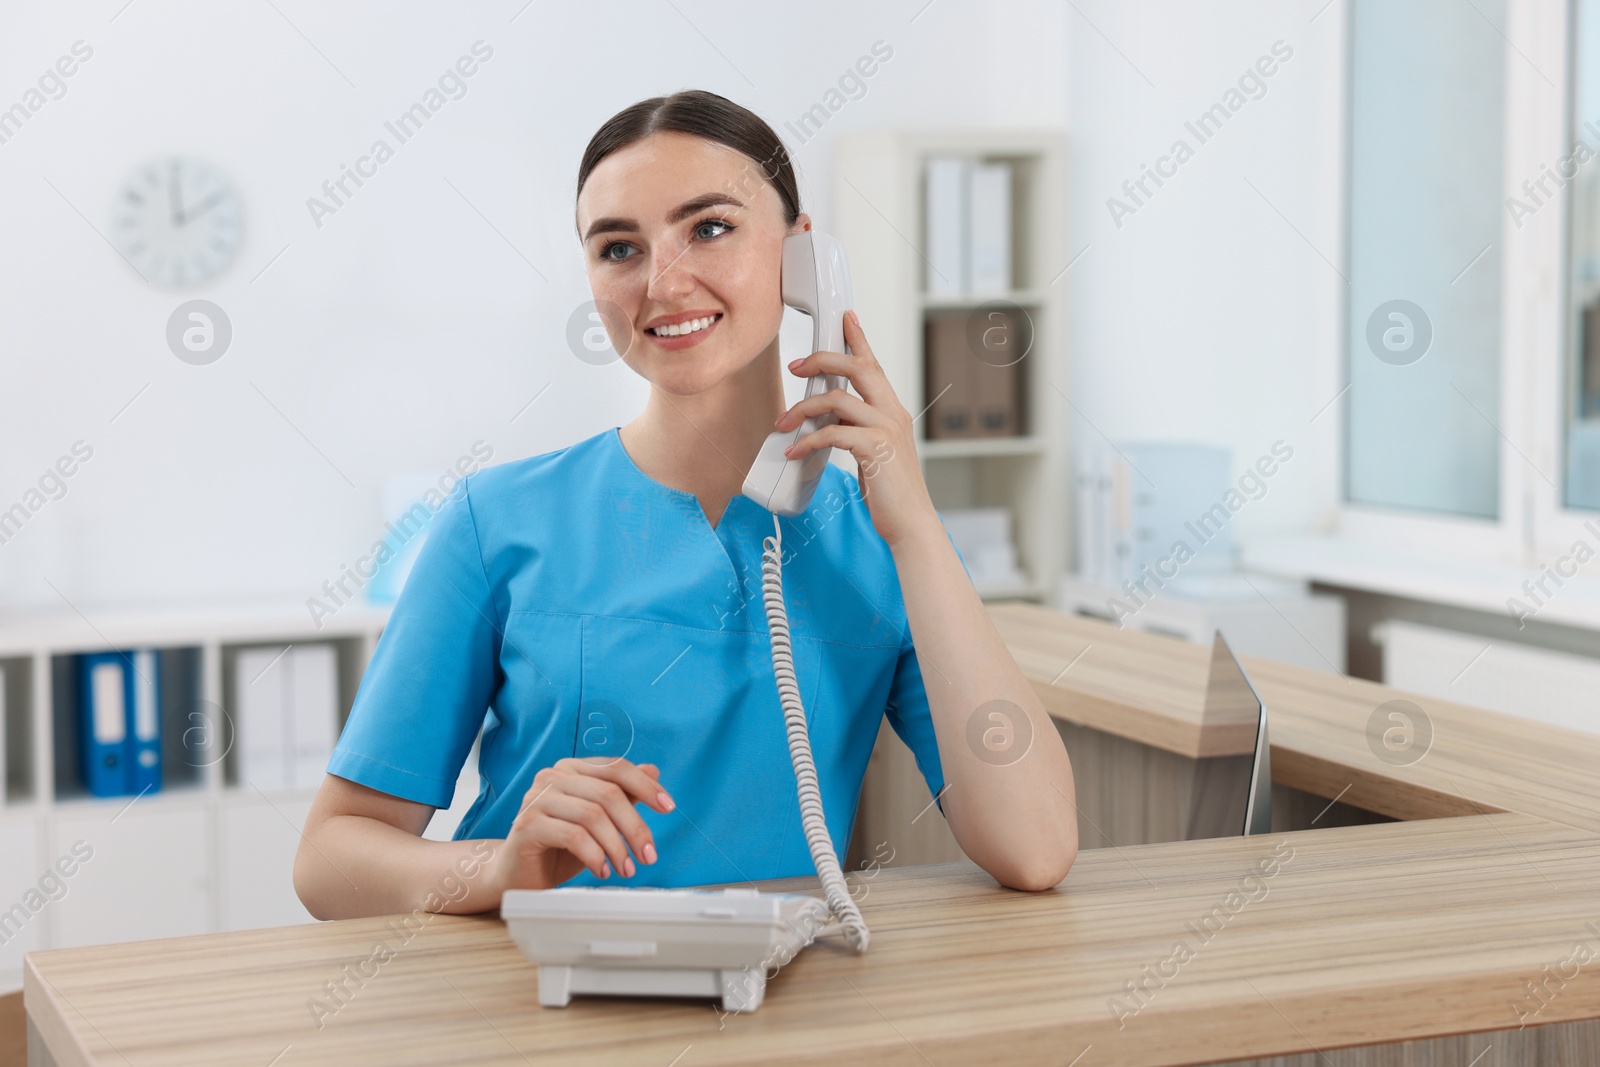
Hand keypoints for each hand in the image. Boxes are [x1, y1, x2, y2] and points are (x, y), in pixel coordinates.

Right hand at [490, 757, 674, 890]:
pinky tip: (602, 871)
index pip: (616, 768)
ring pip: (593, 815)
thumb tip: (652, 770)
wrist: (517, 874)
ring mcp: (537, 798)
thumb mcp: (599, 821)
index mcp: (572, 769)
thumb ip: (621, 795)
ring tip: (626, 869)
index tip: (668, 808)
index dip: (646, 786)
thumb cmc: (559, 847)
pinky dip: (595, 856)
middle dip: (635, 827)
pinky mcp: (527, 824)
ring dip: (617, 847)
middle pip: (608, 793)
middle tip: (649, 856)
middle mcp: (552, 776)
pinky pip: (573, 836)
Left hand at [776, 310, 940, 547]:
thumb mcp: (875, 454)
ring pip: (838, 399)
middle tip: (796, 366)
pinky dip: (807, 441)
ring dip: (803, 409)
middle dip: (823, 360)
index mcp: (893, 412)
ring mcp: (886, 430)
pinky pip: (832, 433)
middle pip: (858, 368)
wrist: (911, 523)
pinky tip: (794, 451)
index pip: (875, 366)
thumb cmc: (891, 493)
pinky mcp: (874, 449)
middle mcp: (892, 414)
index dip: (859, 339)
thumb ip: (858, 432)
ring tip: (783, 423)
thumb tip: (828, 423)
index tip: (846, 317)